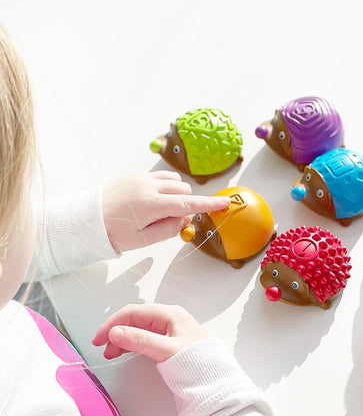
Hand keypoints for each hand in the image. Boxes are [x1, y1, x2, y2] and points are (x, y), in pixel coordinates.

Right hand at [92, 303, 207, 361]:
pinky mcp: (171, 343)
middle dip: (117, 331)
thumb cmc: (200, 363)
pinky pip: (146, 338)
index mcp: (170, 315)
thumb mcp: (167, 351)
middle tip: (103, 347)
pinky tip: (126, 352)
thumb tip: (115, 332)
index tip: (99, 338)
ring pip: (140, 329)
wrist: (218, 381)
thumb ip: (141, 341)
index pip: (134, 312)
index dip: (113, 323)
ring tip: (112, 353)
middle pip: (136, 319)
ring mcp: (171, 331)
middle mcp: (170, 319)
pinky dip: (133, 344)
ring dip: (123, 339)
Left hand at [102, 171, 230, 251]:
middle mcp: (148, 186)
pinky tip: (153, 200)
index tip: (224, 203)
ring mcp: (140, 178)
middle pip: (183, 189)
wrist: (86, 221)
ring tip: (161, 209)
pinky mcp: (134, 175)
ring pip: (174, 180)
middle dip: (186, 203)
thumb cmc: (113, 233)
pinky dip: (165, 186)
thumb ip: (169, 228)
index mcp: (151, 205)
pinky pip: (160, 176)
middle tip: (172, 220)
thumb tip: (186, 217)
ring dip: (176, 193)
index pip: (189, 203)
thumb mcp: (143, 240)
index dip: (209, 204)